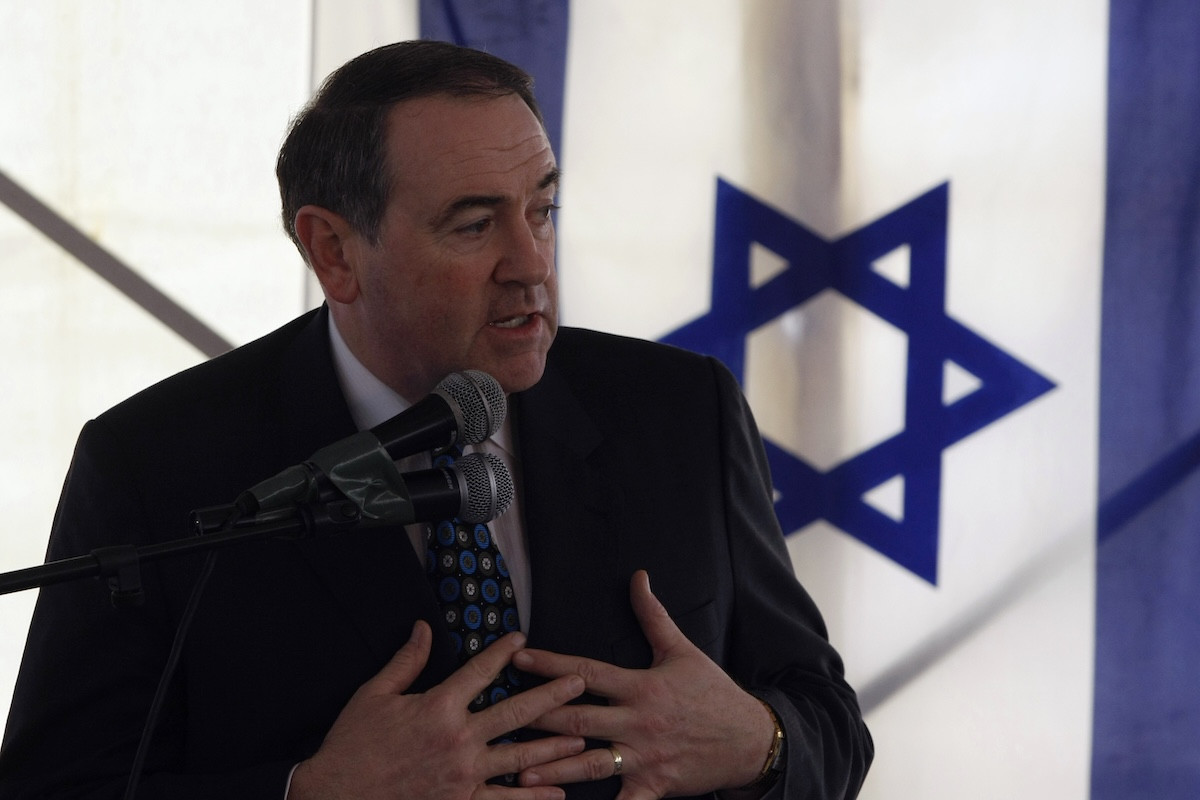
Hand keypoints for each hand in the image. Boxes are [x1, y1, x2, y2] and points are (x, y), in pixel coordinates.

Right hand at [288, 621, 586, 799]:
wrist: (335, 796)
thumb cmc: (352, 745)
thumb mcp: (374, 694)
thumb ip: (406, 661)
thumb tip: (425, 628)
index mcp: (437, 706)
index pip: (480, 671)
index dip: (503, 652)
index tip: (523, 639)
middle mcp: (457, 739)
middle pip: (515, 711)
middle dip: (550, 695)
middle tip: (578, 682)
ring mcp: (462, 775)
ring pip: (519, 757)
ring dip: (553, 746)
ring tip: (581, 738)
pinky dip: (532, 798)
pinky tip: (556, 793)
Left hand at [511, 571, 774, 799]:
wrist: (749, 738)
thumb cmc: (712, 692)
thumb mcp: (682, 650)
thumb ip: (653, 615)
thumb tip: (638, 577)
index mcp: (641, 686)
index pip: (587, 671)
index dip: (551, 664)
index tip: (518, 658)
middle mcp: (638, 722)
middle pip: (580, 718)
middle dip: (540, 716)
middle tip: (502, 715)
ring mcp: (644, 757)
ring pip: (592, 763)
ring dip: (556, 767)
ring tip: (521, 771)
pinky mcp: (653, 786)